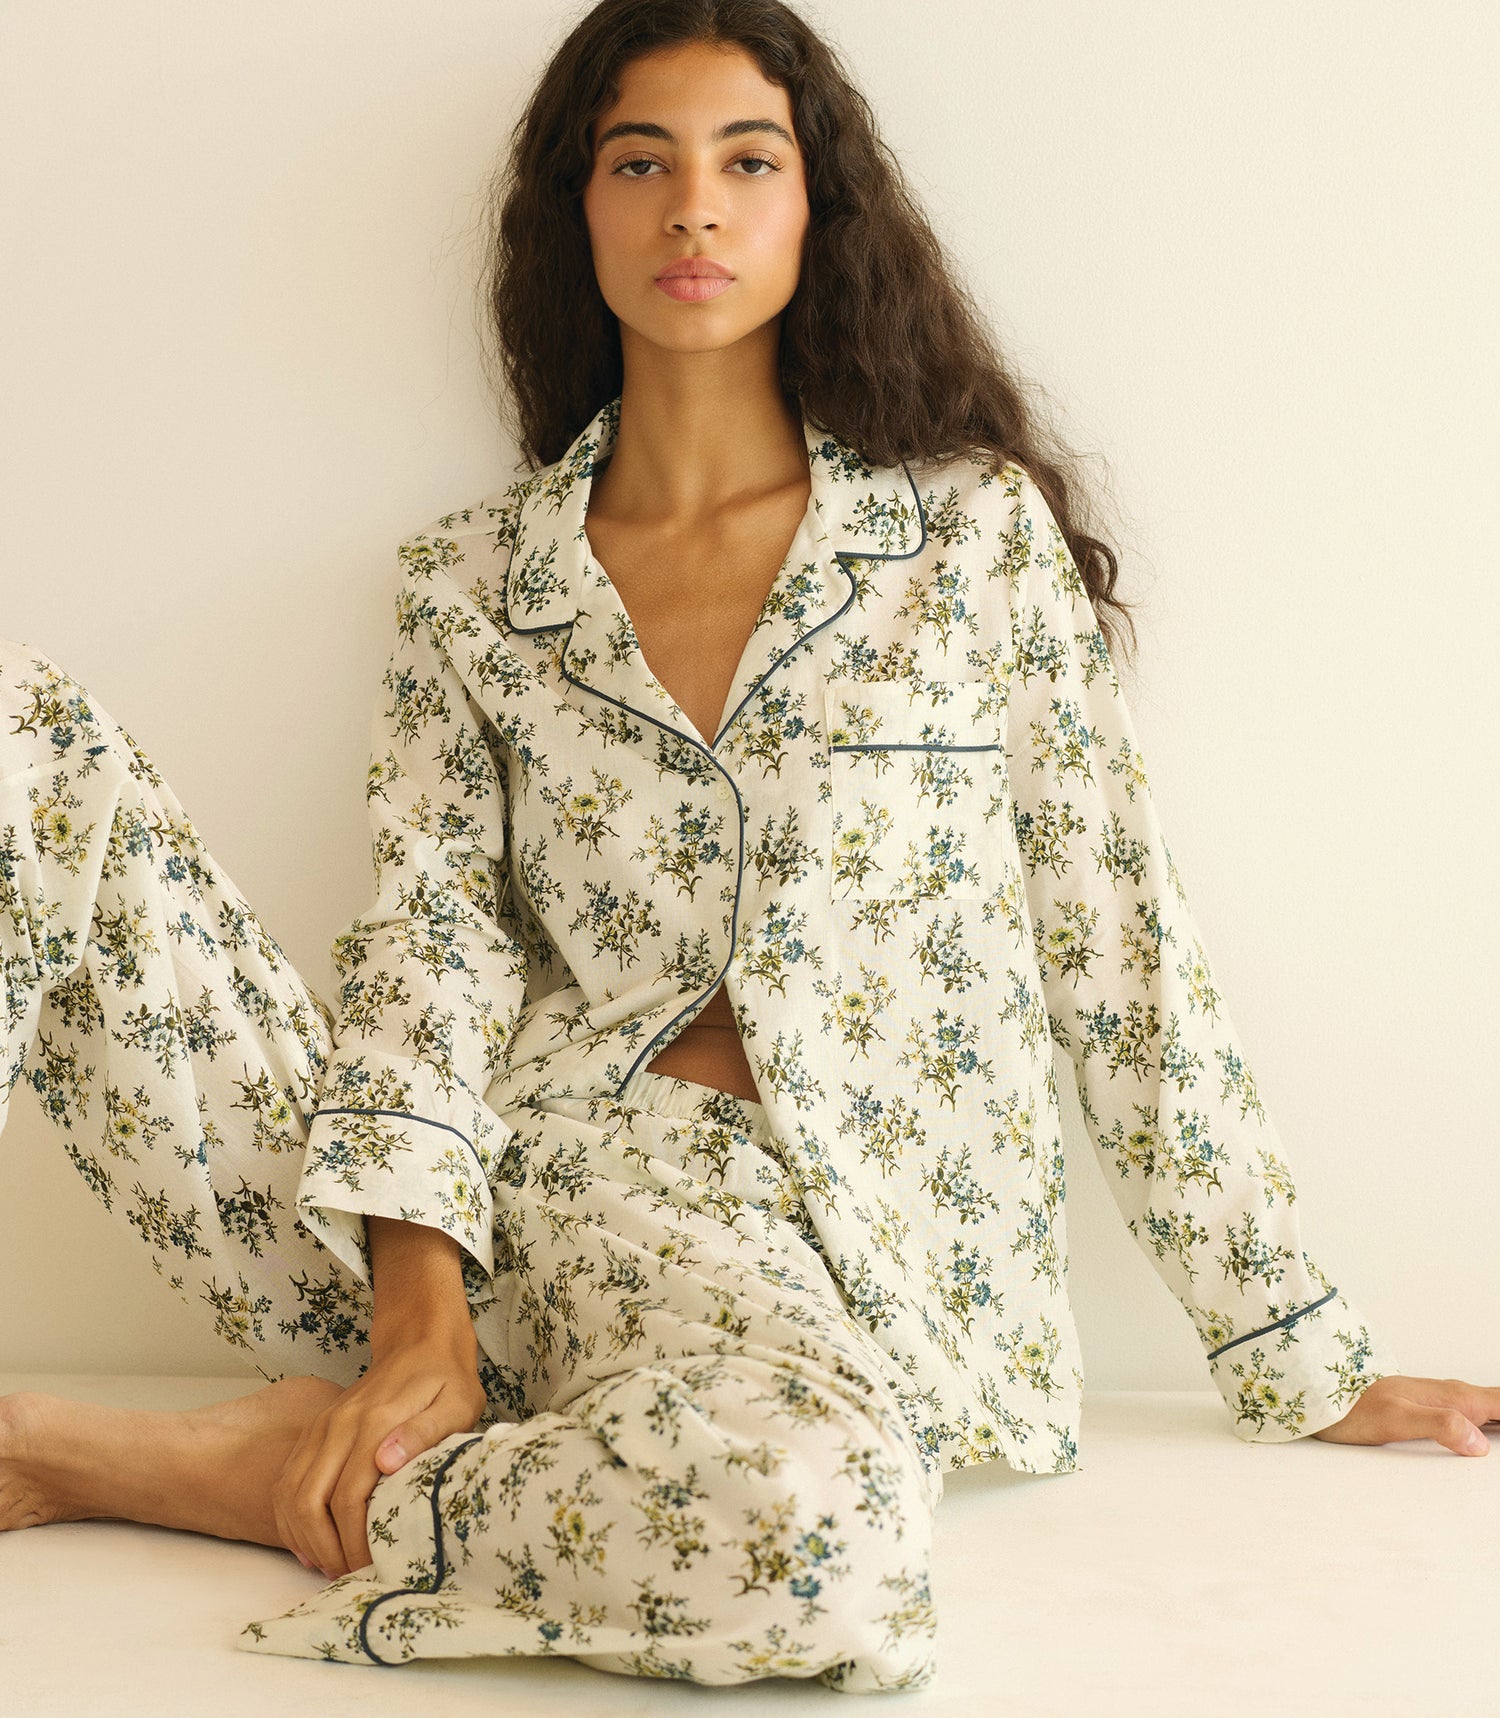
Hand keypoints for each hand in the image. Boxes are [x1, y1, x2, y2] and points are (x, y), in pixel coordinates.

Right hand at [271, 1327, 486, 1578]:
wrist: (421, 1341)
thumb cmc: (447, 1379)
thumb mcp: (456, 1403)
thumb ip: (424, 1433)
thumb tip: (386, 1463)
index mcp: (374, 1424)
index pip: (349, 1499)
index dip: (355, 1542)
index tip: (370, 1569)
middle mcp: (338, 1426)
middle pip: (309, 1502)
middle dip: (325, 1549)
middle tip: (348, 1577)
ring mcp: (322, 1427)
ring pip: (290, 1493)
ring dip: (303, 1537)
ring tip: (329, 1566)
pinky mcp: (316, 1430)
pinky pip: (287, 1479)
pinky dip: (289, 1517)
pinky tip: (308, 1542)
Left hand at [1311, 1374, 1497, 1455]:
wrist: (1323, 1396)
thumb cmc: (1352, 1408)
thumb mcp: (1395, 1420)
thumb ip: (1438, 1424)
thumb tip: (1478, 1441)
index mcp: (1454, 1397)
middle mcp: (1453, 1396)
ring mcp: (1444, 1402)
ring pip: (1493, 1411)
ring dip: (1499, 1420)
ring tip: (1499, 1441)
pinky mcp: (1433, 1411)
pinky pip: (1476, 1416)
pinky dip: (1492, 1425)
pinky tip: (1492, 1437)